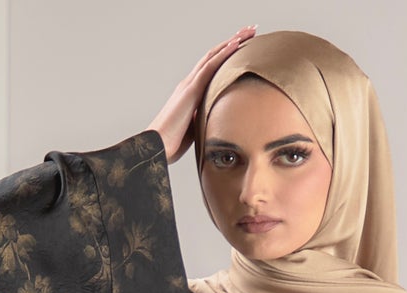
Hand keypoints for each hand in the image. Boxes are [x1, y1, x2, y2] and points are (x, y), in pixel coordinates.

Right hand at [147, 26, 257, 164]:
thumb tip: (219, 122)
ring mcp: (190, 84)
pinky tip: (236, 44)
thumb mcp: (195, 128)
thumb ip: (206, 119)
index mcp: (191, 93)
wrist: (156, 147)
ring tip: (249, 31)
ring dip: (232, 41)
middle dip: (233, 42)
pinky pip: (210, 67)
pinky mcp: (190, 91)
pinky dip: (223, 54)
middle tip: (250, 31)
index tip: (244, 46)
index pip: (212, 68)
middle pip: (214, 56)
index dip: (227, 55)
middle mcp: (190, 83)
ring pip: (214, 56)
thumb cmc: (172, 142)